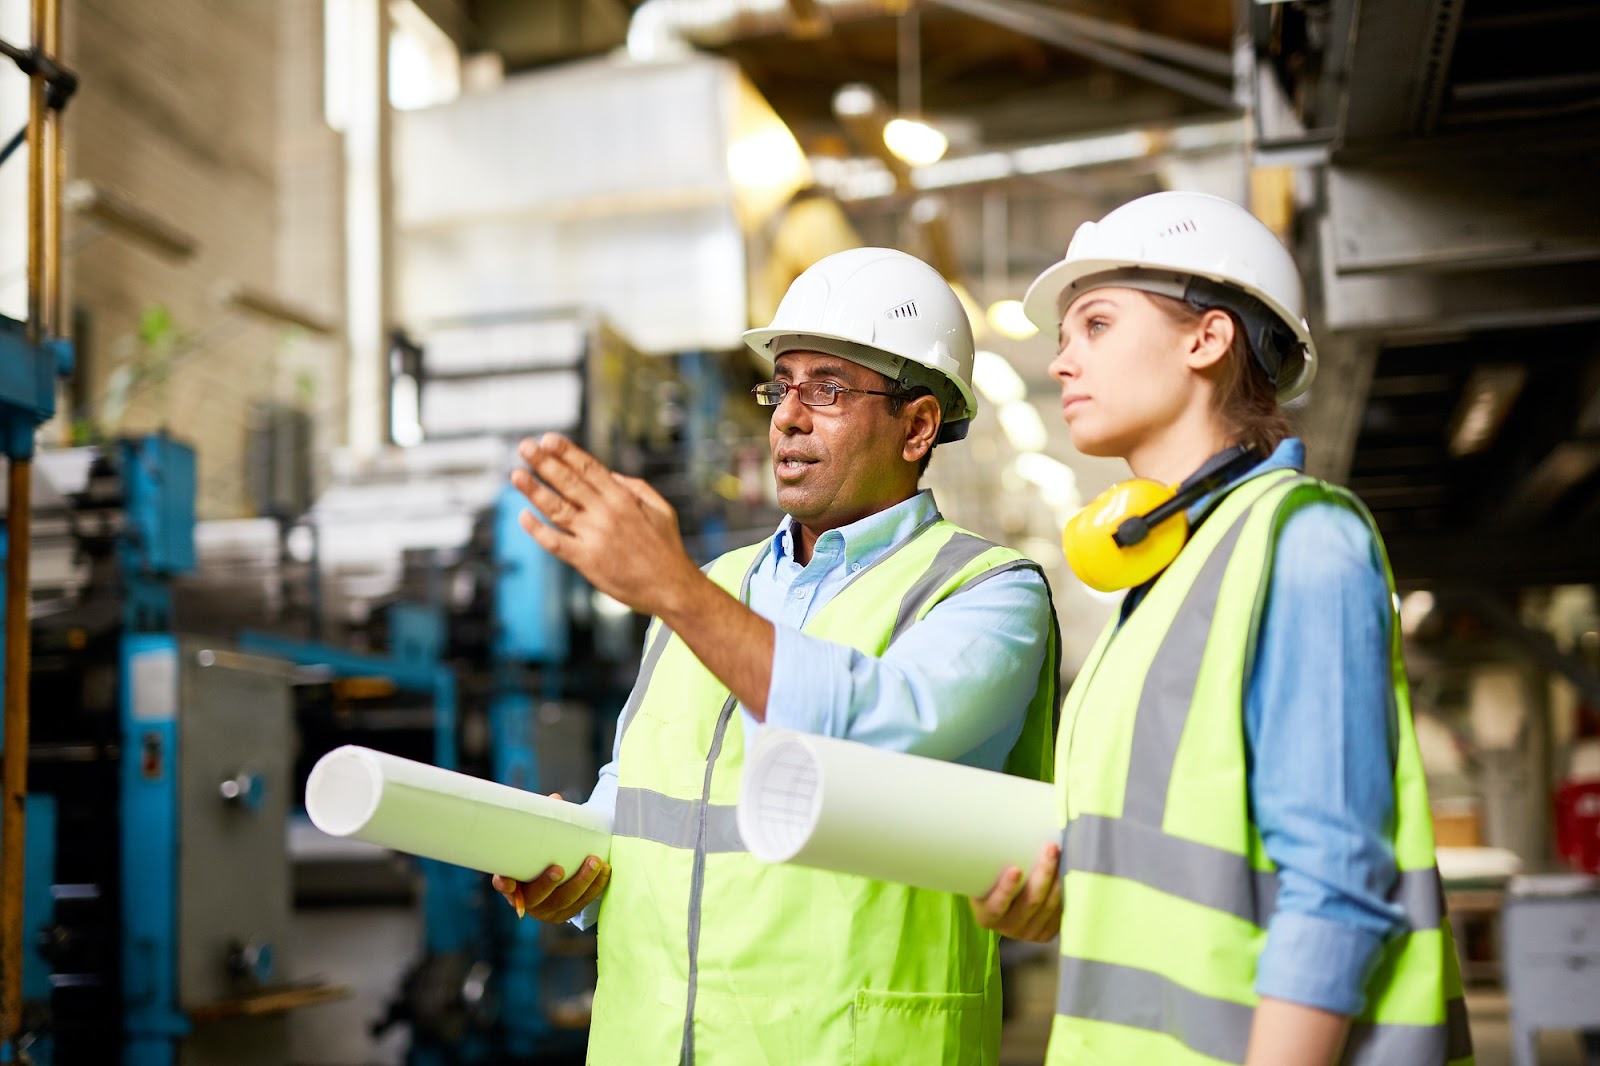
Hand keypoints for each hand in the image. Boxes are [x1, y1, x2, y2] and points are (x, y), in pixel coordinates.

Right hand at [488, 790, 611, 922]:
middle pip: (536, 898)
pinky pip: (582, 903)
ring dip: (581, 883)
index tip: (507, 878)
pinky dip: (595, 887)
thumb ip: (542, 822)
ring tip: (594, 862)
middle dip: (548, 884)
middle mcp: (529, 901)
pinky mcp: (567, 912)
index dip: (504, 884)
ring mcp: (548, 910)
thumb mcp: (537, 840)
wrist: (553, 875)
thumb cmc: (540, 854)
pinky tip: (605, 870)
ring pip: (565, 901)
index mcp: (513, 884)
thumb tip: (556, 799)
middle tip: (559, 869)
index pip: (504, 885)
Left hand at [511, 433, 696, 617]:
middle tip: (525, 446)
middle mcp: (606, 513)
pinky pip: (555, 542)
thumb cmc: (666, 547)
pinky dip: (537, 530)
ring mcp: (594, 536)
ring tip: (516, 474)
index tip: (547, 439)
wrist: (671, 587)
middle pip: (569, 482)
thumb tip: (608, 473)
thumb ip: (635, 487)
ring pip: (557, 508)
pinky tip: (523, 517)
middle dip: (544, 462)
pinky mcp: (586, 560)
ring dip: (534, 490)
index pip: (589, 467)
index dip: (566, 452)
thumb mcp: (660, 508)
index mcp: (623, 498)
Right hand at [970, 841, 1061, 941]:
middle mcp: (1007, 928)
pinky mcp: (1046, 933)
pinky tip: (1067, 872)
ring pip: (1050, 906)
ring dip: (1059, 879)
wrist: (1001, 900)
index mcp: (987, 915)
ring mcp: (1028, 932)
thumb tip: (1000, 816)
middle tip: (1050, 848)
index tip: (1016, 868)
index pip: (997, 905)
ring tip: (1063, 855)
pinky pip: (1060, 913)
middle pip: (1031, 902)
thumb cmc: (992, 877)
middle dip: (1044, 873)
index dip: (1006, 889)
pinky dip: (1066, 892)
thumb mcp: (985, 872)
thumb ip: (992, 859)